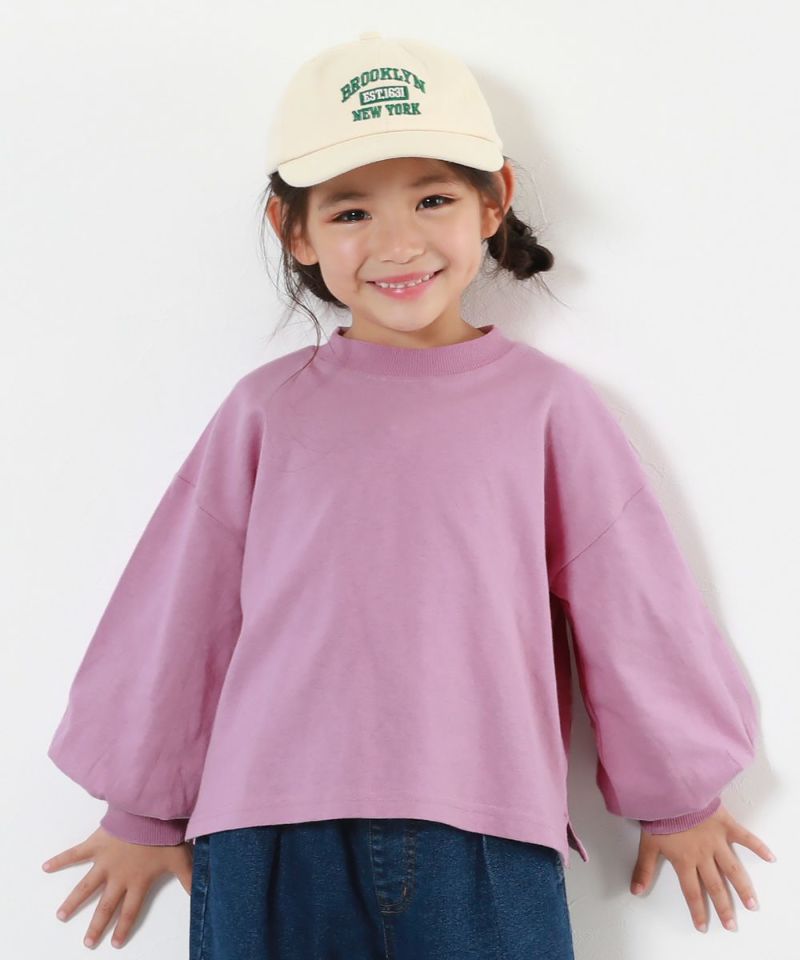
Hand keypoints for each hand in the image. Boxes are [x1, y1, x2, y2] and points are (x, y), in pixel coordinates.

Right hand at [42, 825, 192, 948]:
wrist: (149, 812)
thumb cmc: (165, 835)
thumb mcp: (182, 859)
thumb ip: (190, 880)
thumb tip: (201, 897)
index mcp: (138, 882)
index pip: (130, 911)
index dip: (123, 927)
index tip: (114, 944)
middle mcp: (118, 877)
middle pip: (106, 906)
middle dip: (96, 926)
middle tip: (87, 942)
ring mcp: (104, 861)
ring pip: (86, 886)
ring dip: (73, 902)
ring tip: (61, 916)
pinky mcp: (96, 844)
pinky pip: (75, 853)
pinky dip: (60, 860)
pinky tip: (46, 867)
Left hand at [630, 803, 775, 932]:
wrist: (671, 791)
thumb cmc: (659, 815)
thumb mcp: (648, 843)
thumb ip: (644, 868)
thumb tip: (636, 891)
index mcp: (684, 861)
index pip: (691, 891)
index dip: (697, 910)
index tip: (703, 927)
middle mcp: (703, 855)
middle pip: (715, 886)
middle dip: (723, 907)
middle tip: (731, 925)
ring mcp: (717, 841)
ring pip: (732, 869)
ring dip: (743, 887)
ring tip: (752, 905)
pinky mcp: (726, 825)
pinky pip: (745, 837)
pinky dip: (758, 847)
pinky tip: (770, 858)